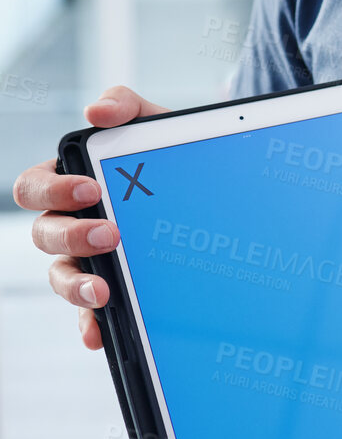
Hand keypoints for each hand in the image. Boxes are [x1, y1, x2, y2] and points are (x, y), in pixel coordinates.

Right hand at [12, 84, 167, 348]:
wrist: (211, 187)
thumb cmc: (167, 155)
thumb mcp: (153, 125)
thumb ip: (126, 106)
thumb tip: (97, 111)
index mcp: (68, 182)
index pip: (35, 187)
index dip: (54, 190)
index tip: (92, 189)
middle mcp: (70, 223)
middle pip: (45, 235)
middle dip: (73, 236)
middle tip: (111, 235)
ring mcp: (87, 260)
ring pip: (61, 276)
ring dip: (76, 286)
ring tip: (104, 291)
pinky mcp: (109, 289)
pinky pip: (88, 313)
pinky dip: (90, 324)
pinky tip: (100, 332)